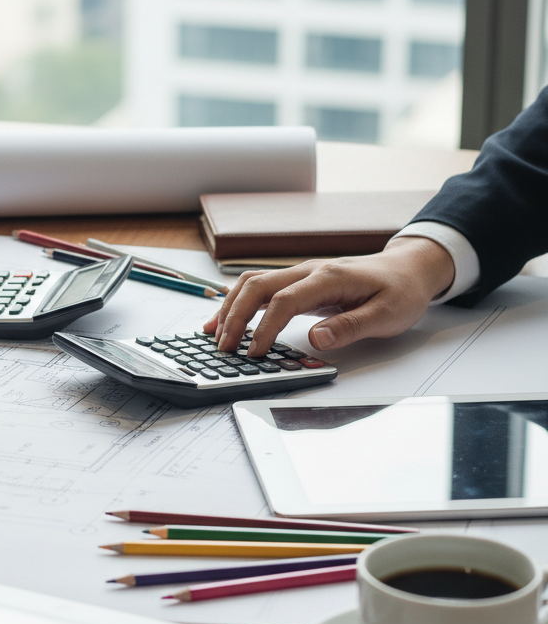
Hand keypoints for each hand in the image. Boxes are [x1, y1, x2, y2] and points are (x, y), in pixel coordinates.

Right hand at [205, 237, 455, 355]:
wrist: (408, 269)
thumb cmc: (400, 291)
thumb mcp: (387, 315)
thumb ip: (350, 326)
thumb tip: (316, 339)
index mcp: (329, 278)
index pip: (284, 301)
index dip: (264, 328)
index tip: (254, 353)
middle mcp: (308, 271)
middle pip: (257, 286)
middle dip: (235, 316)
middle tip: (223, 346)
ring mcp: (300, 274)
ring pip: (253, 283)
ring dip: (230, 307)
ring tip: (215, 334)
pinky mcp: (298, 282)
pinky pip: (260, 287)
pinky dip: (238, 302)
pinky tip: (226, 319)